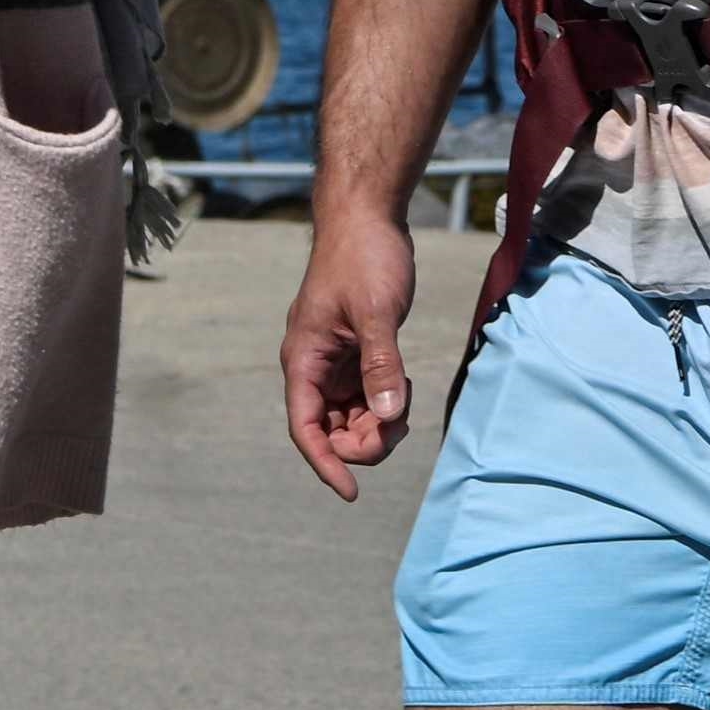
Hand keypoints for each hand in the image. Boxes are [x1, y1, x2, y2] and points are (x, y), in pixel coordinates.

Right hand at [281, 205, 418, 499]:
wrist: (367, 217)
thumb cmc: (364, 258)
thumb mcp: (375, 313)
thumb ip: (382, 364)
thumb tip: (389, 414)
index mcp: (304, 360)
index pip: (307, 428)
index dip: (326, 464)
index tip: (351, 492)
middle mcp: (314, 366)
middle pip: (333, 429)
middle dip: (366, 437)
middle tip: (401, 420)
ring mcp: (335, 361)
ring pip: (353, 415)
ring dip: (379, 421)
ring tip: (405, 396)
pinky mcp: (356, 351)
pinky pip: (368, 394)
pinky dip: (387, 399)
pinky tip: (404, 382)